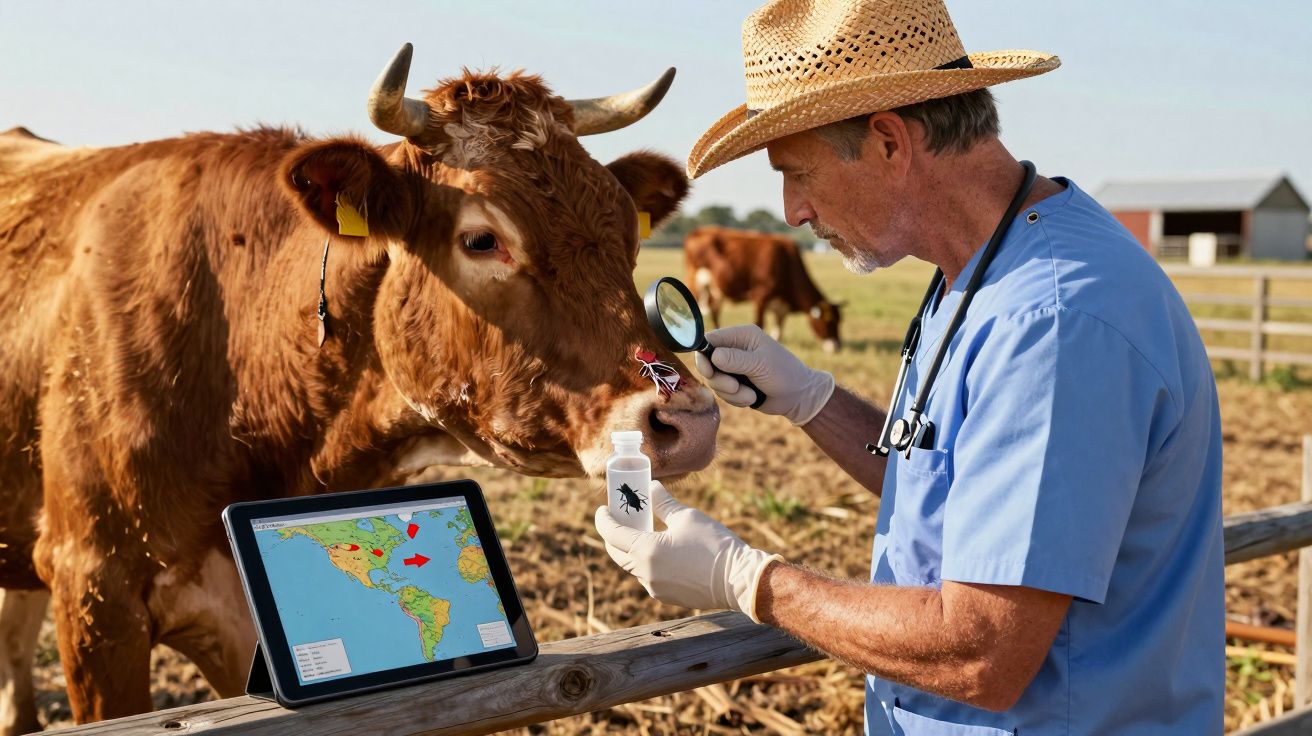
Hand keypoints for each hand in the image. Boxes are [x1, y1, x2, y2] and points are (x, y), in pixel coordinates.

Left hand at [594, 481, 783, 622]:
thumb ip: (664, 503)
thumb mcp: (687, 517)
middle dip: (613, 537)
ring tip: (642, 533)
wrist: (738, 580)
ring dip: (632, 550)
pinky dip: (647, 563)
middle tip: (619, 520)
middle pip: (617, 553)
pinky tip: (660, 551)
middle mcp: (645, 573)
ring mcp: (655, 588)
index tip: (603, 509)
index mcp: (646, 550)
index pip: (612, 534)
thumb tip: (650, 488)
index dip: (603, 520)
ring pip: (633, 566)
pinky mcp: (667, 597)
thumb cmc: (713, 544)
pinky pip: (649, 577)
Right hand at [694, 325, 834, 424]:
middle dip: (720, 380)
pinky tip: (752, 398)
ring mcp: (733, 368)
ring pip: (714, 381)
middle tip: (735, 387)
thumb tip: (713, 356)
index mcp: (741, 336)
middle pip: (707, 363)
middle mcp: (734, 349)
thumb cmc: (784, 374)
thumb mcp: (761, 364)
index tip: (709, 371)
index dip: (704, 356)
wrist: (798, 397)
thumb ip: (736, 359)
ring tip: (751, 396)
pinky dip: (735, 400)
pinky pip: (722, 393)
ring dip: (731, 393)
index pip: (710, 340)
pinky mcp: (734, 384)